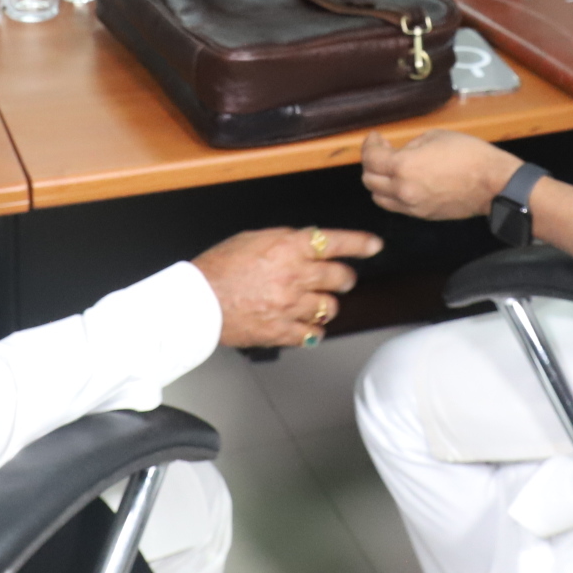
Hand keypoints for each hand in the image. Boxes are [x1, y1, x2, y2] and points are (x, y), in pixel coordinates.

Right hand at [192, 226, 381, 347]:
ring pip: (330, 307)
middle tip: (340, 279)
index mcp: (288, 247)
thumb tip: (308, 242)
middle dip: (344, 278)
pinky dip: (314, 330)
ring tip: (314, 302)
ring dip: (326, 304)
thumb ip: (286, 240)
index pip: (336, 241)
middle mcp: (295, 275)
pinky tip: (306, 325)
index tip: (374, 245)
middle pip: (340, 278)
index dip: (360, 243)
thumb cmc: (219, 268)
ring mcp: (291, 305)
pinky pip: (313, 334)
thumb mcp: (254, 238)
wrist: (198, 301)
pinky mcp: (283, 331)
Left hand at [362, 130, 520, 222]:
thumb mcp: (435, 136)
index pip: (371, 158)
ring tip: (391, 169)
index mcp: (404, 166)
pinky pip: (396, 206)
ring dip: (379, 182)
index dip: (369, 144)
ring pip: (379, 198)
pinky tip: (404, 182)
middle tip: (383, 151)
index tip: (375, 138)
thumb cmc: (469, 155)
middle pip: (369, 180)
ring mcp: (412, 206)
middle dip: (371, 163)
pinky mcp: (422, 215)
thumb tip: (400, 152)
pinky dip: (393, 195)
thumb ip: (410, 145)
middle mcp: (403, 190)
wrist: (493, 184)